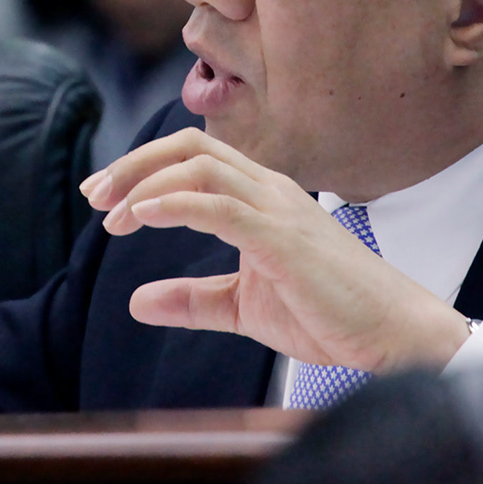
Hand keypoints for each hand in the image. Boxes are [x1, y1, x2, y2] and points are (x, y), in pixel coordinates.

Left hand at [83, 128, 472, 373]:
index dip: (140, 169)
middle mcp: (268, 190)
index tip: (102, 198)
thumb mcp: (244, 307)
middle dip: (133, 165)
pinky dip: (174, 204)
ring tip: (112, 215)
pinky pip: (220, 206)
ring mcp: (278, 209)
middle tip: (94, 195)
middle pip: (188, 148)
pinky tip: (141, 217)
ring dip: (145, 184)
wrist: (389, 335)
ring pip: (200, 166)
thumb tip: (137, 302)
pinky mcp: (283, 238)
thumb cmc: (327, 314)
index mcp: (261, 197)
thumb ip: (194, 300)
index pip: (192, 158)